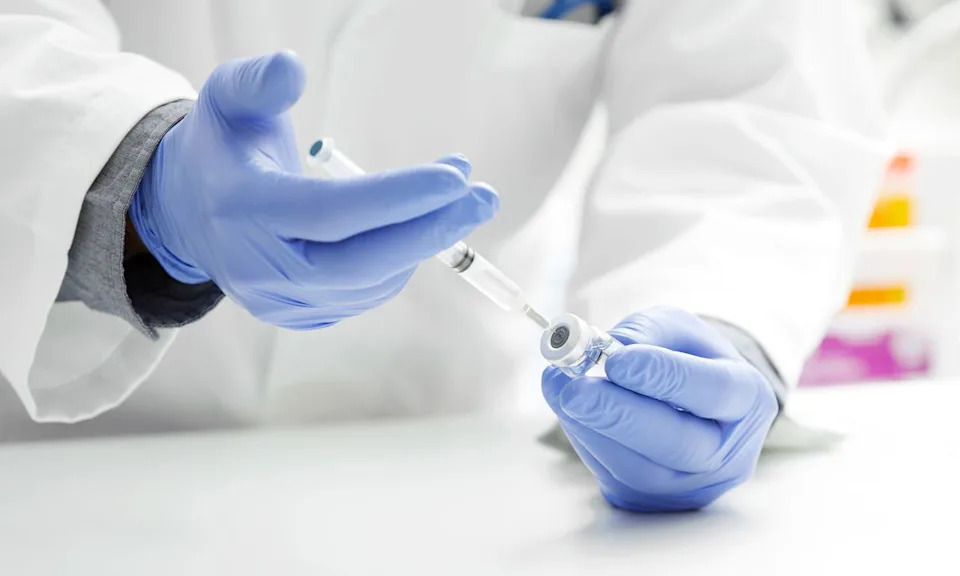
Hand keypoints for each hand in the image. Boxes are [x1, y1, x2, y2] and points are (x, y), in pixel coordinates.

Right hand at [129, 51, 497, 328]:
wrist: (191, 215)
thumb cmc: (222, 149)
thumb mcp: (226, 99)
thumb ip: (258, 82)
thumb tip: (293, 68)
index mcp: (242, 209)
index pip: (331, 213)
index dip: (397, 199)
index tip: (454, 178)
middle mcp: (258, 267)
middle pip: (360, 262)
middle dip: (430, 230)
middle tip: (483, 198)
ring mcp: (279, 301)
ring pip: (370, 283)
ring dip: (423, 243)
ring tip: (457, 201)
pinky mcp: (300, 317)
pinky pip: (364, 296)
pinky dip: (400, 263)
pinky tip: (416, 229)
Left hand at [542, 307, 778, 511]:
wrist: (690, 406)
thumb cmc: (686, 360)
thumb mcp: (677, 330)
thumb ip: (646, 333)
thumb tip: (602, 350)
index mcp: (747, 399)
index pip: (713, 391)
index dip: (664, 376)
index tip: (618, 360)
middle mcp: (727, 453)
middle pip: (678, 443)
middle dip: (619, 414)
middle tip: (575, 388)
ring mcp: (690, 486)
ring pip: (639, 468)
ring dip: (590, 427)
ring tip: (560, 388)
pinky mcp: (649, 500)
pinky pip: (613, 475)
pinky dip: (584, 439)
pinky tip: (568, 410)